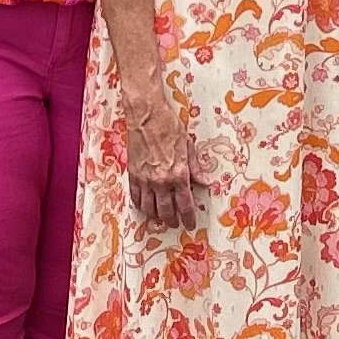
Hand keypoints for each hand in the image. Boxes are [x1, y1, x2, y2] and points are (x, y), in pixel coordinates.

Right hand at [120, 70, 197, 230]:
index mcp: (178, 174)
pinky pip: (135, 197)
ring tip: (161, 218)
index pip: (185, 204)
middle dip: (172, 221)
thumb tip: (206, 182)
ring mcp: (145, 179)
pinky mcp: (133, 174)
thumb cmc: (168, 126)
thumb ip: (196, 167)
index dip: (189, 217)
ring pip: (149, 208)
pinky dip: (140, 205)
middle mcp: (161, 181)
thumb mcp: (188, 146)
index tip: (190, 224)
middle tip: (176, 224)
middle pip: (166, 211)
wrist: (146, 114)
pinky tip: (145, 207)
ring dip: (156, 216)